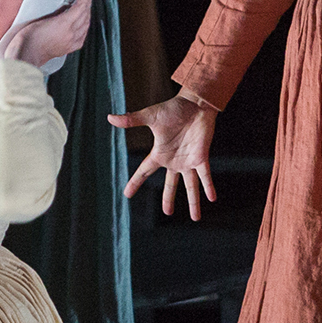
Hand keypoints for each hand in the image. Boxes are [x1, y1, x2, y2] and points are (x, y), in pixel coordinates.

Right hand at [10, 0, 93, 67]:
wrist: (27, 54)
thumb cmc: (29, 36)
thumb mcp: (41, 19)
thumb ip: (56, 14)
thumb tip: (65, 8)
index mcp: (64, 24)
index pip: (80, 6)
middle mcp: (71, 33)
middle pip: (85, 14)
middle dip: (88, 2)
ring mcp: (71, 41)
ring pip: (86, 25)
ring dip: (88, 13)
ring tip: (88, 4)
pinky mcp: (69, 48)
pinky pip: (83, 36)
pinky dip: (85, 27)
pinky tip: (84, 24)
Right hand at [109, 90, 218, 217]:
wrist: (194, 104)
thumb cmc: (173, 108)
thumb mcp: (150, 116)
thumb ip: (131, 120)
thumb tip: (110, 118)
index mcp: (160, 154)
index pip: (144, 171)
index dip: (135, 182)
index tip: (127, 194)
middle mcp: (174, 161)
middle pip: (170, 185)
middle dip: (168, 199)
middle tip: (167, 213)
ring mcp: (189, 161)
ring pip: (190, 186)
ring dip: (193, 202)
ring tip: (196, 218)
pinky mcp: (202, 157)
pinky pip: (205, 176)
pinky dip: (208, 187)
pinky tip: (211, 198)